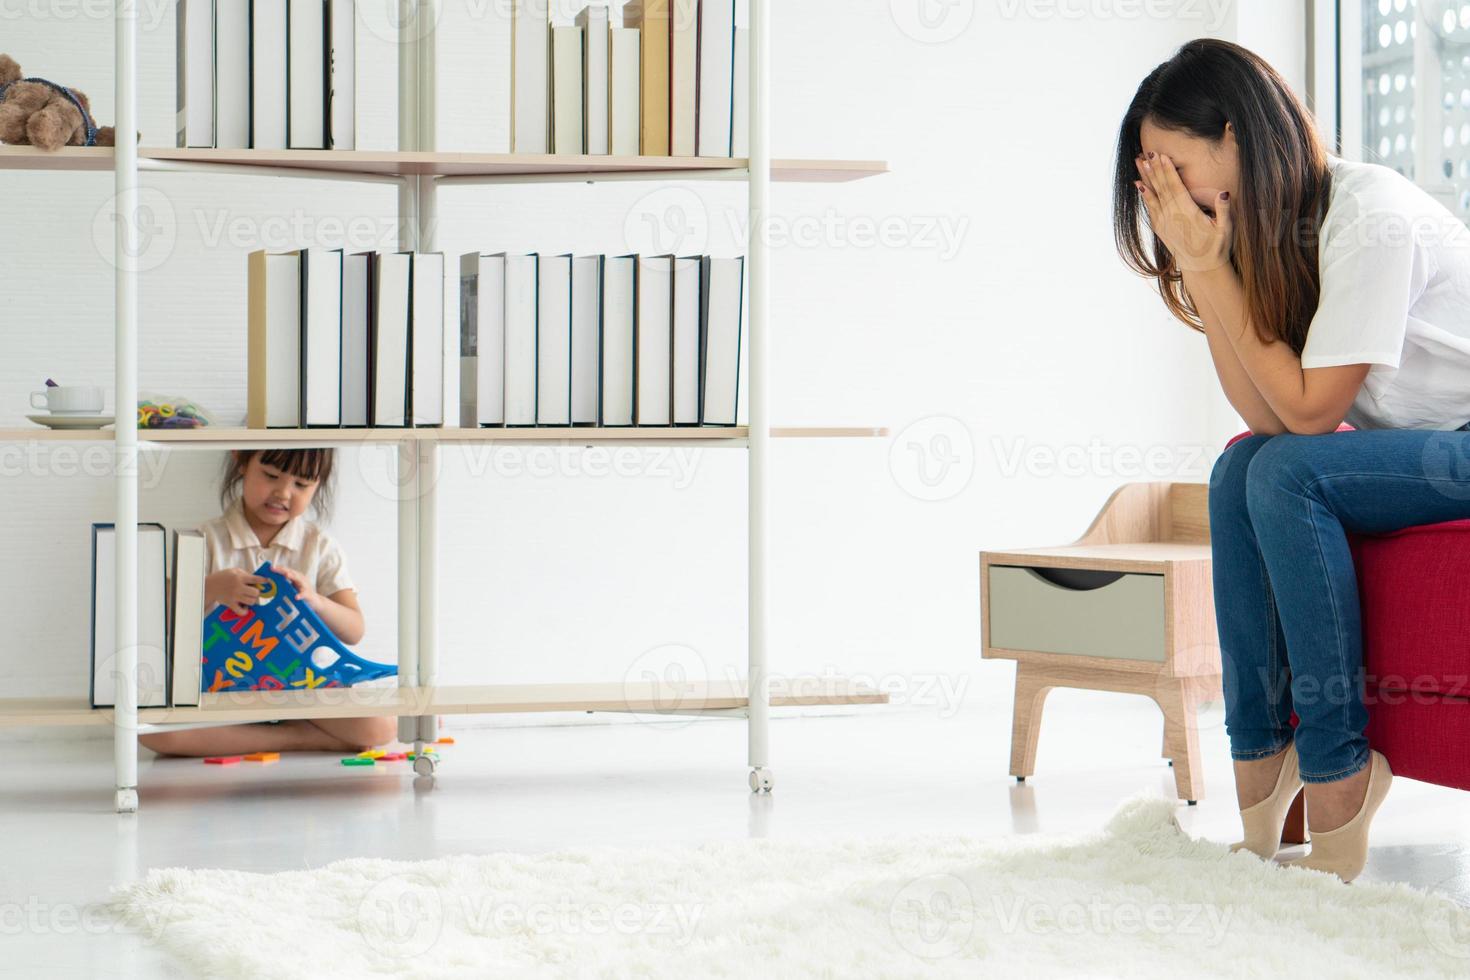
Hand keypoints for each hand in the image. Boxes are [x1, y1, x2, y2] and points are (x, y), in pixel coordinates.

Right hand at [208, 568, 267, 615]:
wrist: (210, 586)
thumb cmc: (223, 577)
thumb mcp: (234, 571)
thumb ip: (246, 574)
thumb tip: (258, 579)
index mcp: (240, 577)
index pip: (256, 579)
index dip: (264, 581)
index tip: (267, 582)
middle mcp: (238, 587)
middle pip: (256, 592)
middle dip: (256, 592)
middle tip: (253, 592)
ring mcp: (234, 596)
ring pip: (251, 601)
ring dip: (252, 600)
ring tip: (248, 598)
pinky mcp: (231, 604)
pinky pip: (241, 611)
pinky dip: (245, 611)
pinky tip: (245, 607)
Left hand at [275, 565, 322, 610]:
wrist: (315, 601)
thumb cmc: (302, 593)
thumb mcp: (293, 586)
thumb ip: (286, 582)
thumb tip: (273, 580)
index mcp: (297, 577)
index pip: (287, 570)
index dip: (279, 568)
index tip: (270, 567)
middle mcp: (302, 579)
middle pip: (292, 572)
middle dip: (282, 570)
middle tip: (274, 569)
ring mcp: (306, 586)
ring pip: (299, 580)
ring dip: (293, 576)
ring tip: (286, 575)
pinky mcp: (308, 594)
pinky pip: (304, 594)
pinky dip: (300, 595)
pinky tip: (296, 597)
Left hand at [1134, 152, 1232, 272]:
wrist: (1202, 268)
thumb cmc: (1217, 247)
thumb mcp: (1226, 229)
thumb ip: (1224, 211)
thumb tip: (1224, 193)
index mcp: (1187, 214)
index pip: (1175, 187)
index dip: (1167, 171)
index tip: (1161, 156)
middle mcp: (1172, 217)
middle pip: (1161, 188)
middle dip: (1154, 169)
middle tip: (1147, 152)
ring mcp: (1164, 223)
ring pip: (1153, 196)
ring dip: (1146, 178)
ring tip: (1139, 162)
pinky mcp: (1161, 228)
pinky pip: (1150, 207)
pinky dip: (1145, 195)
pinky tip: (1140, 185)